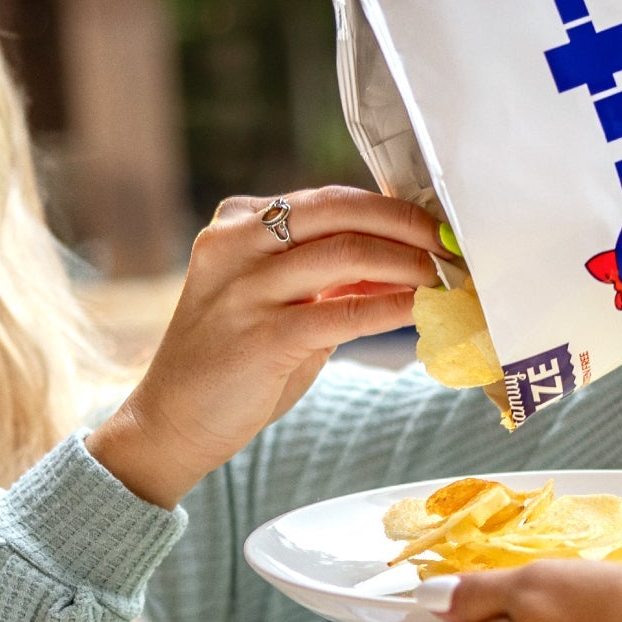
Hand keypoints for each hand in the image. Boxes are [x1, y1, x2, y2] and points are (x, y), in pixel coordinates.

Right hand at [89, 188, 440, 507]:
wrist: (170, 421)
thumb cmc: (233, 361)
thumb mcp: (276, 301)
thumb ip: (326, 276)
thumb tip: (403, 258)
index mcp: (237, 224)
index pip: (328, 199)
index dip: (390, 209)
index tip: (434, 226)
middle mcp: (234, 245)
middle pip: (339, 211)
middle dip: (407, 223)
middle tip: (451, 244)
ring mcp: (244, 291)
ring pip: (346, 254)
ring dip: (409, 265)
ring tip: (446, 279)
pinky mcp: (260, 338)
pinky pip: (342, 313)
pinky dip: (391, 308)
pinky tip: (422, 311)